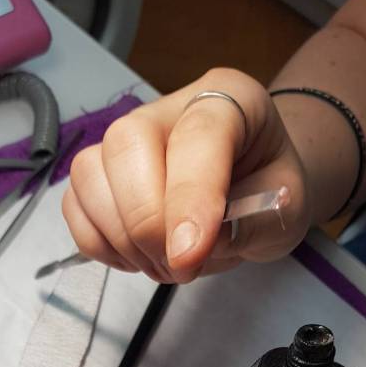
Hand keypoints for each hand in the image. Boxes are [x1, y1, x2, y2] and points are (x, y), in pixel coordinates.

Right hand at [62, 68, 311, 283]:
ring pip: (89, 176)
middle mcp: (168, 108)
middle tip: (182, 267)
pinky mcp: (99, 175)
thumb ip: (253, 223)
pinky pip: (75, 208)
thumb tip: (193, 245)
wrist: (255, 191)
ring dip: (122, 239)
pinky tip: (137, 256)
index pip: (198, 134)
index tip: (190, 255)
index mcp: (228, 100)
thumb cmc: (271, 191)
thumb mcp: (290, 210)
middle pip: (126, 145)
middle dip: (146, 222)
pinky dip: (99, 244)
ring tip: (164, 264)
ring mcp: (125, 139)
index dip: (189, 198)